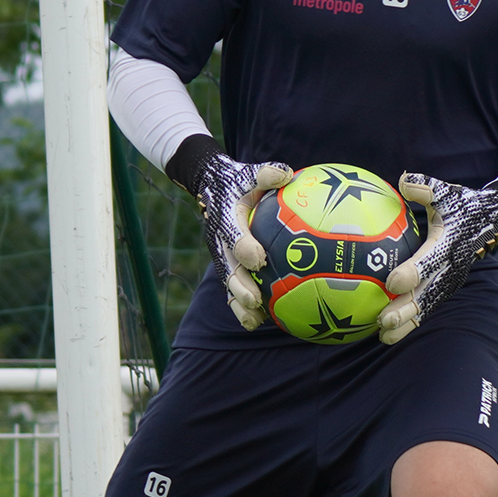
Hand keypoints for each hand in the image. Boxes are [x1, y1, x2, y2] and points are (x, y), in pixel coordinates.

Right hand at [165, 136, 292, 329]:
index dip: (245, 248)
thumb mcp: (249, 173)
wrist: (211, 187)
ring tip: (256, 323)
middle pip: (228, 269)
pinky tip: (265, 321)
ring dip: (240, 305)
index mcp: (227, 220)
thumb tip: (286, 174)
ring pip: (228, 285)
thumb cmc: (238, 181)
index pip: (234, 236)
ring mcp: (221, 257)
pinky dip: (245, 306)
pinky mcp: (227, 265)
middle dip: (240, 287)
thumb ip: (267, 173)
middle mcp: (220, 242)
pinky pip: (234, 289)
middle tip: (256, 301)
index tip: (260, 260)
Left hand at [378, 175, 497, 343]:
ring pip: (427, 307)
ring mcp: (449, 281)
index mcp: (449, 244)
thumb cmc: (461, 204)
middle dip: (406, 309)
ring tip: (383, 336)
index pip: (429, 261)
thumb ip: (426, 187)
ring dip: (406, 323)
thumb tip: (402, 180)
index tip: (391, 281)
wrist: (492, 221)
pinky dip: (409, 322)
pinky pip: (427, 308)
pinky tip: (386, 334)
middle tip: (383, 319)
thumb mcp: (447, 192)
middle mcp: (451, 268)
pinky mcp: (445, 289)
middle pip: (428, 293)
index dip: (412, 272)